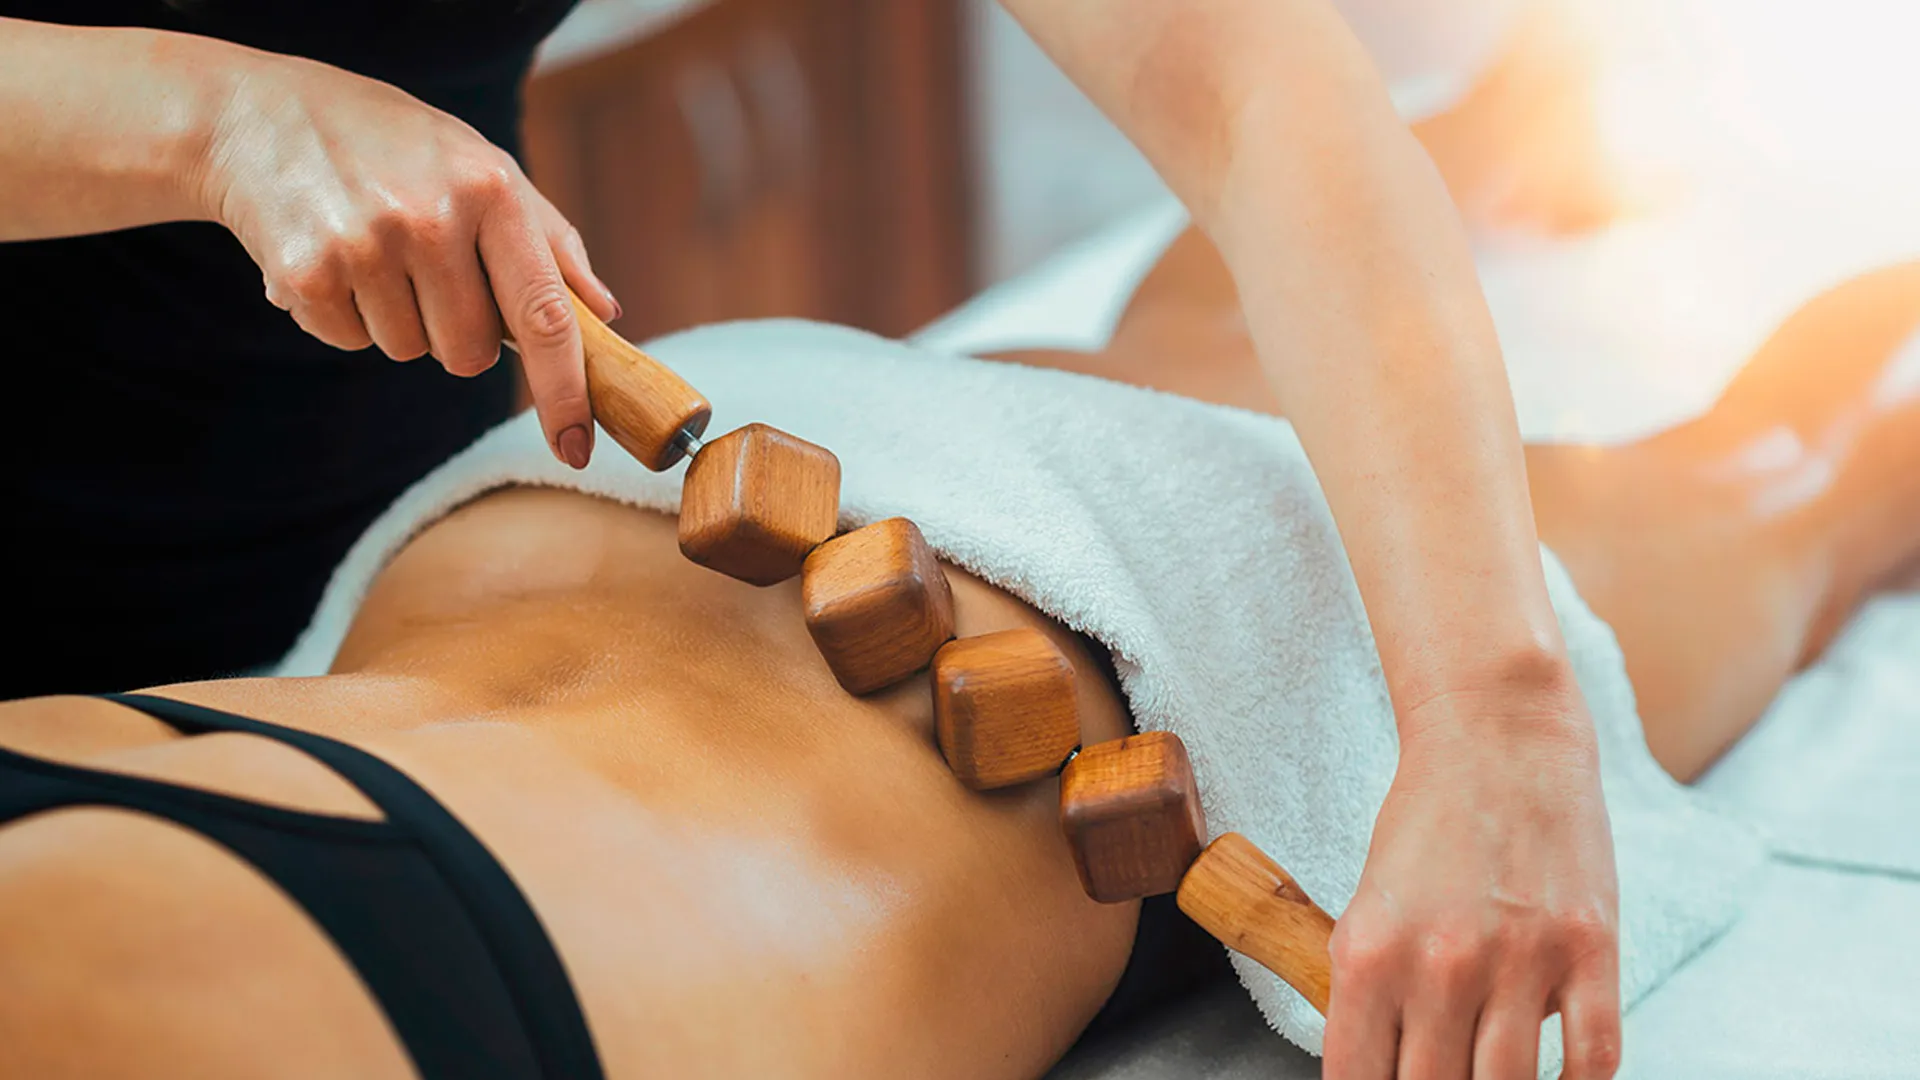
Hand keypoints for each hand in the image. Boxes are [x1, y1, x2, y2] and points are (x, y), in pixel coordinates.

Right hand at [195, 49, 620, 467]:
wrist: (258, 114)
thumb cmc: (394, 147)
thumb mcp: (482, 167)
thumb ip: (550, 244)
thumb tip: (605, 314)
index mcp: (491, 189)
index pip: (546, 315)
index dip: (566, 392)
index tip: (577, 448)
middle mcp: (430, 217)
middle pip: (471, 353)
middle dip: (455, 330)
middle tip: (424, 267)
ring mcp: (365, 244)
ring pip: (409, 351)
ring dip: (395, 318)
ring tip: (372, 249)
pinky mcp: (306, 272)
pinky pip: (351, 342)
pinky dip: (344, 314)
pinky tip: (331, 256)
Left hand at [1325, 678, 1621, 1079]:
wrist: (1498, 737)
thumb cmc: (1427, 821)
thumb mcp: (1368, 904)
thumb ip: (1369, 990)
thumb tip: (1379, 1068)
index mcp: (1370, 954)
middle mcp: (1441, 965)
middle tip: (1440, 1077)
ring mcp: (1521, 959)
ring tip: (1489, 1074)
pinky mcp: (1591, 949)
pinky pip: (1593, 1059)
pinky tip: (1558, 1079)